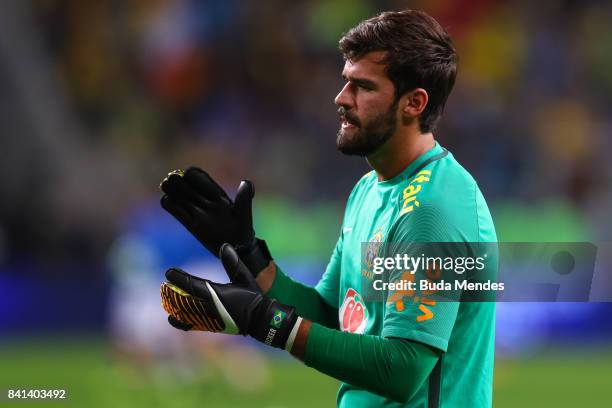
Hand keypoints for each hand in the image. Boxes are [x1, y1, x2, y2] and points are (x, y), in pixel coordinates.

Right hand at [160, 167, 271, 274]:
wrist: (238, 248)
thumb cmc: (243, 228)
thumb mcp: (244, 212)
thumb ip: (244, 197)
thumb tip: (246, 182)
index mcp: (216, 194)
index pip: (199, 177)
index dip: (192, 174)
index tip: (187, 175)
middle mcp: (204, 201)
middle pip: (185, 184)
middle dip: (176, 180)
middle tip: (171, 179)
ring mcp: (196, 212)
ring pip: (178, 196)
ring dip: (170, 188)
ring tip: (166, 185)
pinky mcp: (191, 225)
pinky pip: (176, 211)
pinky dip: (169, 204)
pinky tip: (169, 202)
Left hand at [160, 244, 300, 349]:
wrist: (260, 320)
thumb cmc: (253, 296)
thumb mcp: (245, 277)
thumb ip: (233, 262)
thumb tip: (225, 246)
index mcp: (217, 294)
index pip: (192, 285)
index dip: (179, 278)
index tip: (169, 272)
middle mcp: (210, 308)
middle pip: (184, 300)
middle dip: (173, 292)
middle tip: (165, 285)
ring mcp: (209, 319)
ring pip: (184, 313)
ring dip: (174, 306)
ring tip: (167, 299)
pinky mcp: (211, 326)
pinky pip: (190, 325)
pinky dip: (180, 320)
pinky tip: (173, 316)